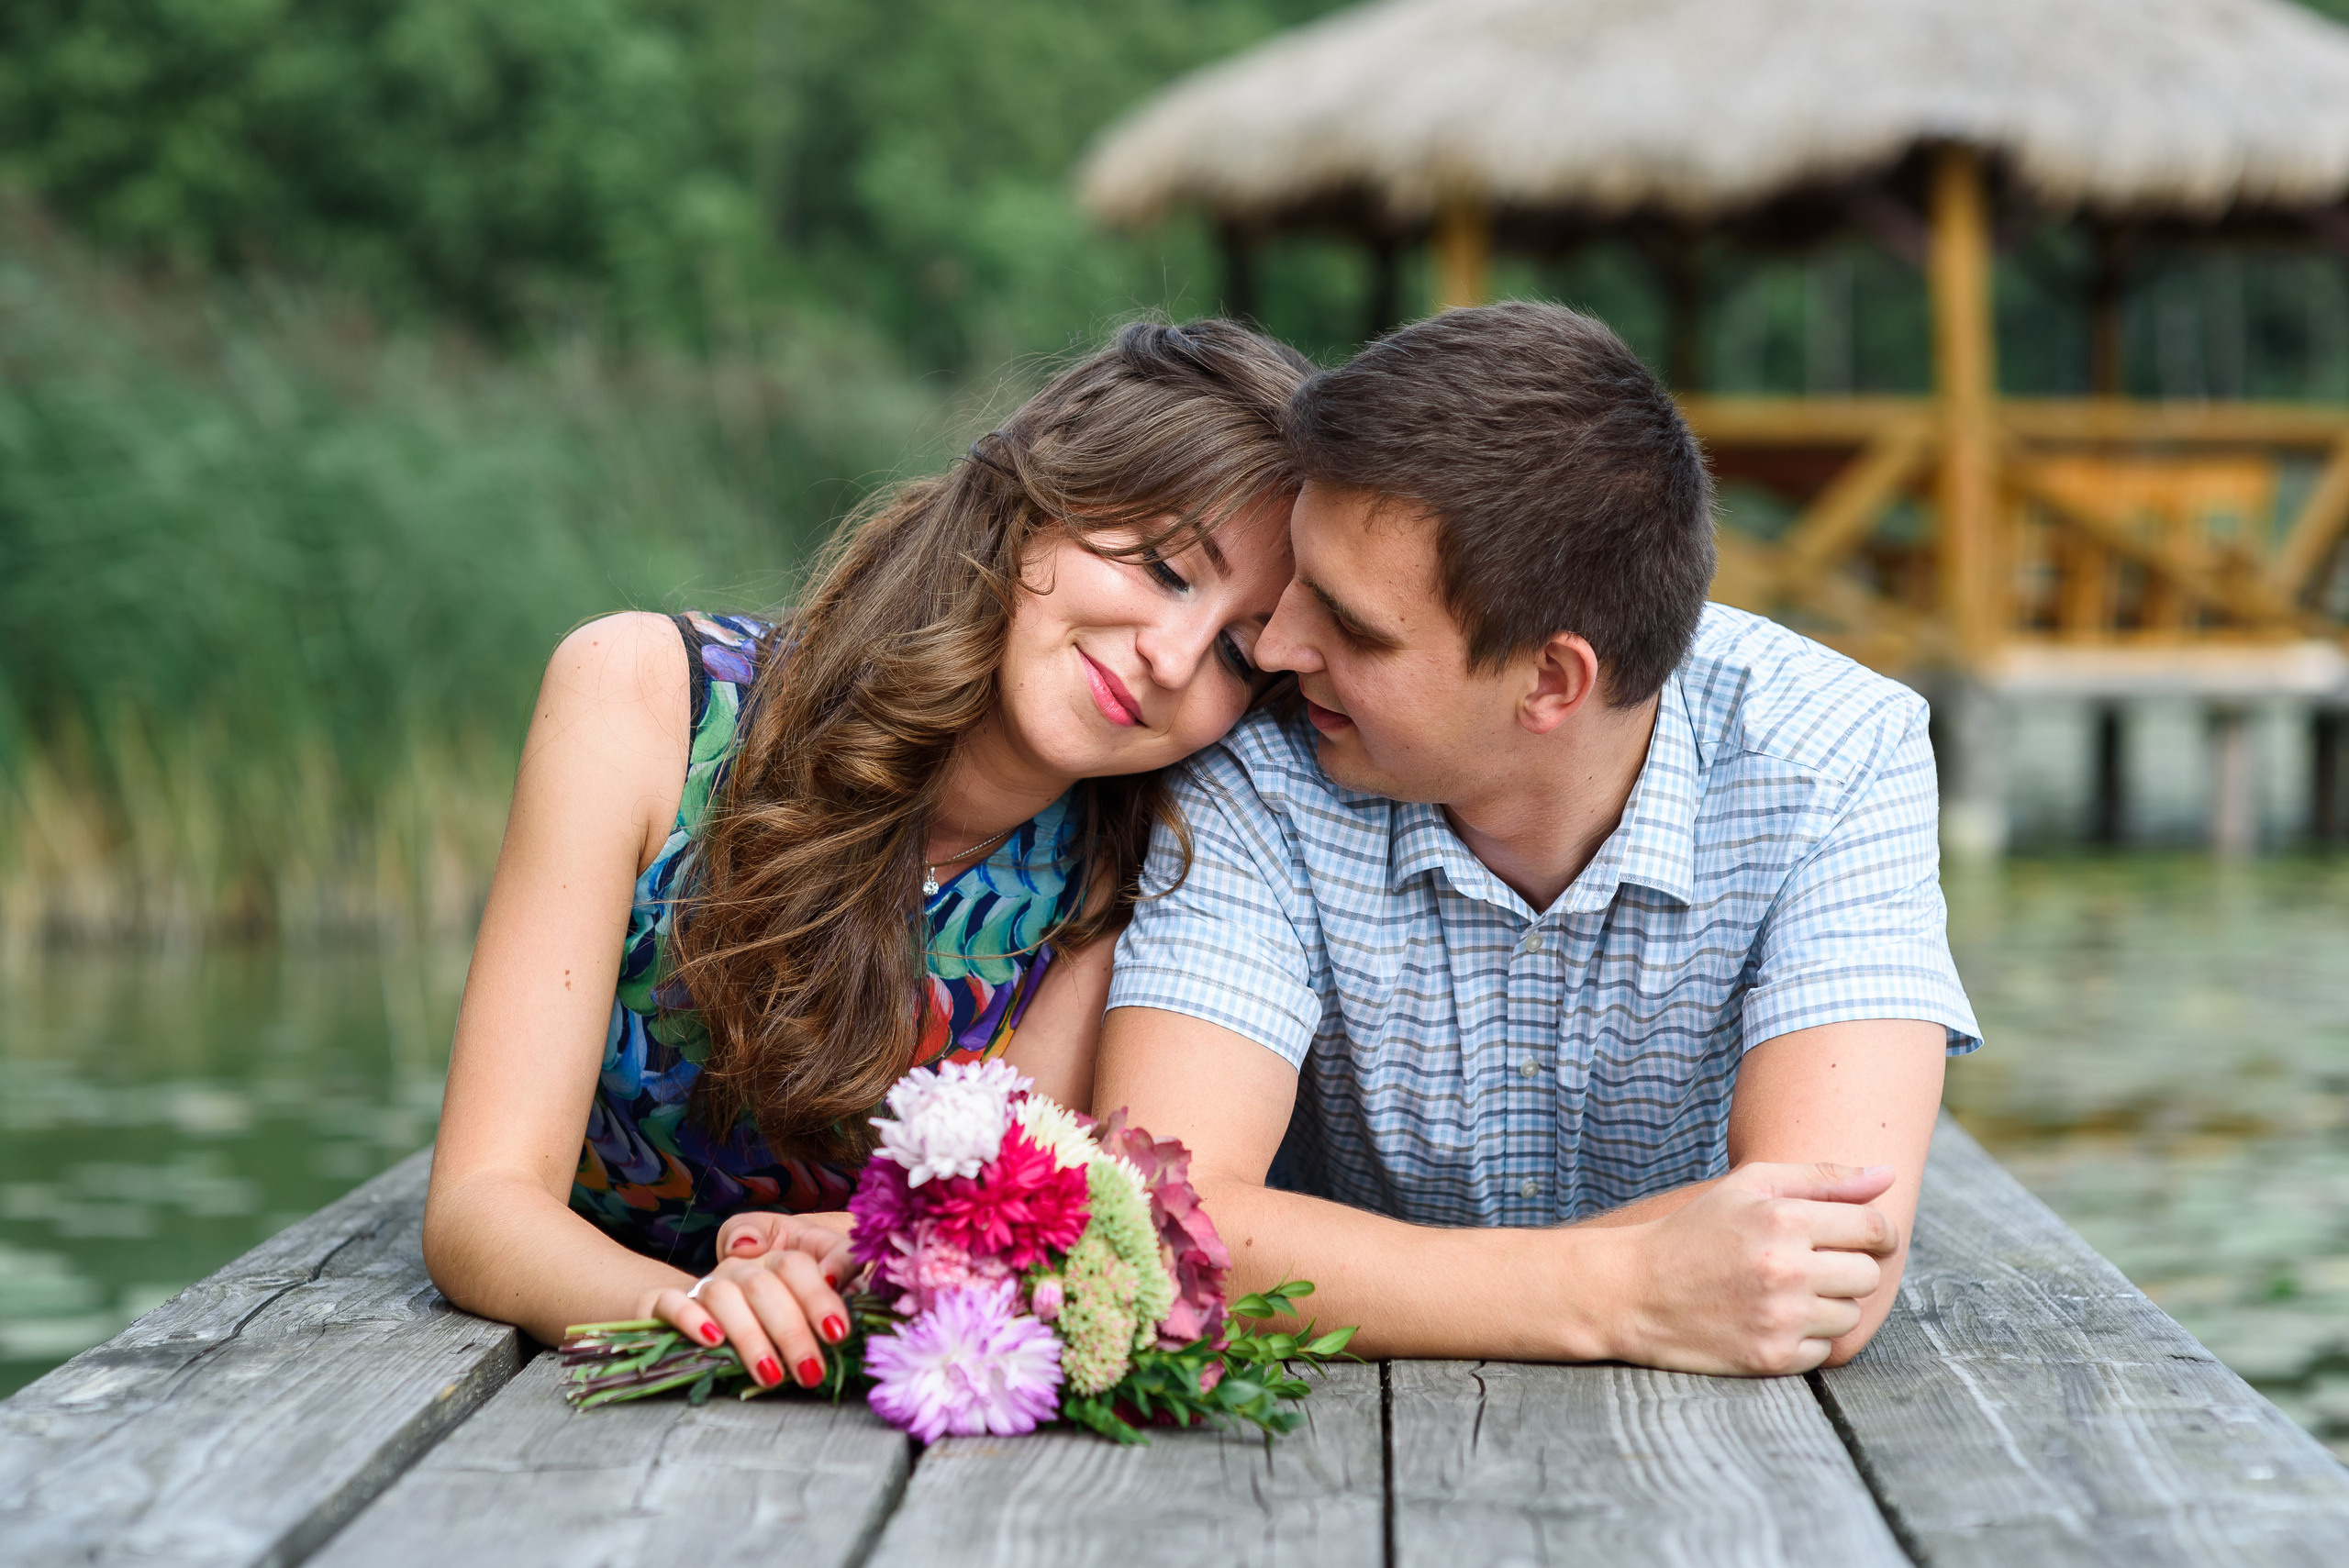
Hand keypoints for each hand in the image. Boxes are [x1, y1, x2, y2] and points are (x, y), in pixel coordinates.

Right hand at [645, 1214, 855, 1389]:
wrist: (680, 1315)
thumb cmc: (752, 1322)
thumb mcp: (790, 1317)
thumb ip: (821, 1314)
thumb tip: (854, 1323)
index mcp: (773, 1264)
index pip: (799, 1266)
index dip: (820, 1297)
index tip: (837, 1334)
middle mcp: (738, 1269)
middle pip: (766, 1284)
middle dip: (792, 1331)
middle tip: (811, 1372)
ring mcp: (701, 1284)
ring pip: (725, 1295)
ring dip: (751, 1336)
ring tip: (771, 1376)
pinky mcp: (660, 1304)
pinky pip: (673, 1302)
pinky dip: (692, 1318)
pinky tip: (712, 1341)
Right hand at [1607, 1162, 1899, 1375]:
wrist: (1634, 1291)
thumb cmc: (1695, 1230)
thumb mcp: (1748, 1186)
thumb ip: (1820, 1177)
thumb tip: (1888, 1176)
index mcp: (1783, 1219)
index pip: (1873, 1229)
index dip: (1880, 1233)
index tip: (1867, 1238)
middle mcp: (1786, 1269)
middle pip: (1868, 1275)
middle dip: (1848, 1269)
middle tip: (1813, 1265)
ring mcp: (1780, 1317)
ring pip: (1850, 1315)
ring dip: (1828, 1305)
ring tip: (1787, 1292)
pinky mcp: (1771, 1357)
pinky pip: (1824, 1350)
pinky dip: (1806, 1337)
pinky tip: (1772, 1318)